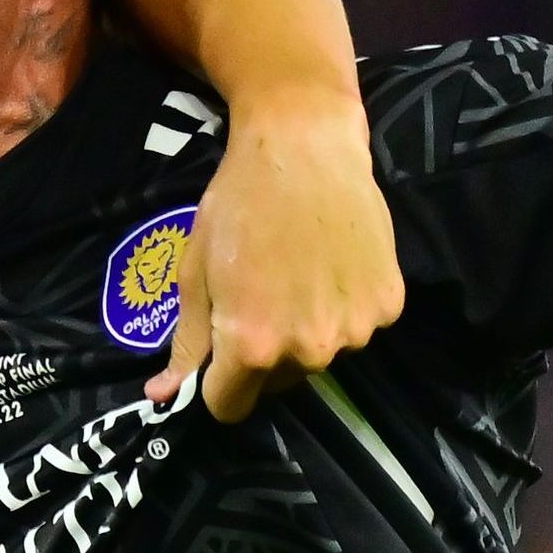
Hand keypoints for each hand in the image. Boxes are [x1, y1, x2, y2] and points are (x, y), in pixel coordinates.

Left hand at [166, 96, 406, 422]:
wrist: (305, 145)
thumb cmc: (237, 203)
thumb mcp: (196, 272)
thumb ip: (186, 342)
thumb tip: (163, 397)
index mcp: (253, 346)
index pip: (230, 406)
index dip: (218, 384)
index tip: (221, 353)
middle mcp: (309, 350)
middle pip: (277, 382)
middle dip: (263, 353)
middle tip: (262, 294)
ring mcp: (356, 330)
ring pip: (319, 355)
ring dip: (307, 330)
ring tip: (300, 273)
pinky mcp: (389, 305)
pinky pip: (356, 326)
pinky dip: (344, 306)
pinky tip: (333, 263)